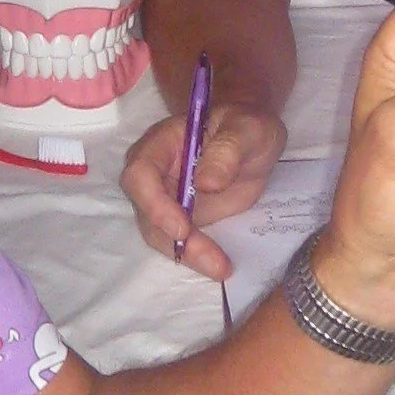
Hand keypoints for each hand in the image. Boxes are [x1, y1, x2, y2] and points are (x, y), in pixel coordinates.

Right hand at [123, 99, 286, 280]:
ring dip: (188, 255)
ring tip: (222, 268)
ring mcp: (166, 199)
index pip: (140, 173)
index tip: (183, 227)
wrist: (253, 140)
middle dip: (175, 241)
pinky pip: (180, 242)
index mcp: (162, 144)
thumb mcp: (248, 129)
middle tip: (214, 262)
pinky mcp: (182, 218)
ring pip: (160, 234)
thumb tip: (206, 182)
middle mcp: (155, 174)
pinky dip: (197, 257)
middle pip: (147, 213)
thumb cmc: (246, 126)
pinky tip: (220, 265)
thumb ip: (228, 150)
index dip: (155, 204)